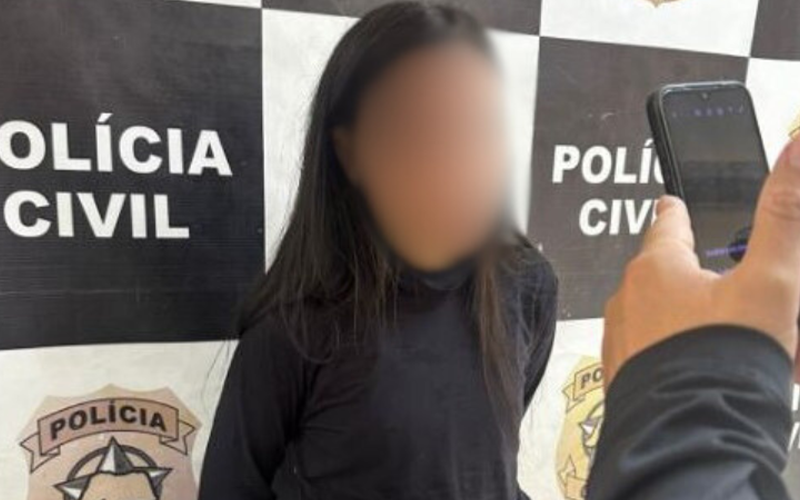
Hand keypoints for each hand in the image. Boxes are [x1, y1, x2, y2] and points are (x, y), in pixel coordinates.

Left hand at [603, 137, 799, 386]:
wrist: (685, 435)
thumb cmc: (720, 360)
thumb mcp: (771, 283)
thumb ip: (783, 217)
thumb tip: (795, 150)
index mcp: (657, 267)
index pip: (666, 223)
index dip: (676, 212)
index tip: (672, 204)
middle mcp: (630, 298)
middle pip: (672, 275)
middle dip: (708, 283)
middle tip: (747, 300)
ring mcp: (623, 337)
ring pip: (667, 317)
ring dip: (702, 323)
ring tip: (745, 343)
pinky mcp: (625, 373)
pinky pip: (659, 352)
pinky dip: (688, 353)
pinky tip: (717, 368)